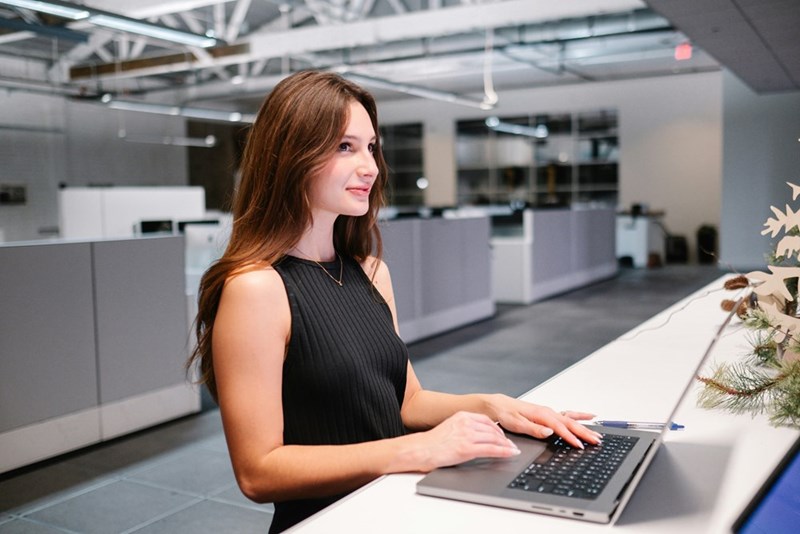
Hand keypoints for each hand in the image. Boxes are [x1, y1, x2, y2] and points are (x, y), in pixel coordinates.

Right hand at [412, 411, 520, 471]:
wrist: (420, 450)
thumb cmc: (431, 443)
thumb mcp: (449, 428)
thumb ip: (463, 428)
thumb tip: (477, 435)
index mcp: (461, 416)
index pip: (486, 420)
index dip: (497, 428)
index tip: (503, 434)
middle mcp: (465, 423)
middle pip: (492, 429)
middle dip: (504, 438)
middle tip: (511, 444)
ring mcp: (467, 435)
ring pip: (494, 438)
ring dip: (507, 445)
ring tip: (512, 449)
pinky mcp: (467, 448)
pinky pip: (491, 449)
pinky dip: (504, 451)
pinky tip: (510, 453)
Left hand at [486, 394, 601, 448]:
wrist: (499, 405)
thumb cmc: (506, 413)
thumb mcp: (516, 423)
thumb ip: (534, 428)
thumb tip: (549, 432)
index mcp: (541, 414)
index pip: (560, 428)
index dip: (570, 437)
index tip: (580, 446)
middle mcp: (548, 412)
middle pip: (570, 423)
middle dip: (584, 433)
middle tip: (597, 441)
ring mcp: (549, 413)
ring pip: (571, 420)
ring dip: (584, 427)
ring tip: (597, 434)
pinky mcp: (548, 414)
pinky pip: (567, 415)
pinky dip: (579, 416)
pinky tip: (589, 417)